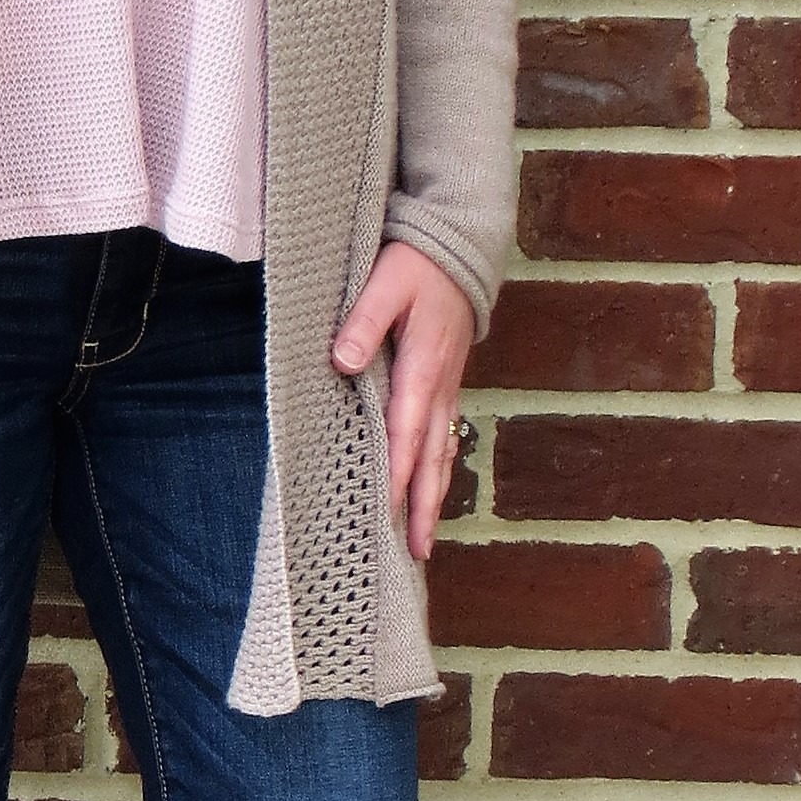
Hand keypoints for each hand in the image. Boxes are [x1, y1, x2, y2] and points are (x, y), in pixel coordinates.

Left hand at [332, 243, 475, 563]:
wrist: (460, 247)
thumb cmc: (418, 265)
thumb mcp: (385, 282)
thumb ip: (362, 321)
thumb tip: (341, 362)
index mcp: (421, 367)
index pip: (405, 432)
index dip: (395, 474)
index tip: (384, 512)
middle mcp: (439, 386)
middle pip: (432, 458)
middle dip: (423, 507)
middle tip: (417, 552)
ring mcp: (447, 387)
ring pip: (443, 452)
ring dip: (433, 496)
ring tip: (424, 539)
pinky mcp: (446, 382)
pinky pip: (445, 436)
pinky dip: (439, 469)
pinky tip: (431, 488)